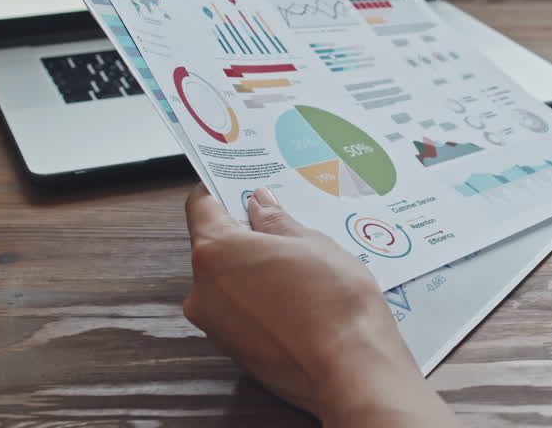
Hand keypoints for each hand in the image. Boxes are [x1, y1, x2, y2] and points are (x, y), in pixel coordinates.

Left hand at [182, 184, 459, 426]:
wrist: (350, 367)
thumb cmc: (333, 301)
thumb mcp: (311, 243)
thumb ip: (276, 221)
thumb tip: (259, 205)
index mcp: (215, 252)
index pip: (201, 207)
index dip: (220, 191)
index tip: (239, 184)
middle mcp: (203, 291)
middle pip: (215, 248)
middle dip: (246, 234)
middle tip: (285, 226)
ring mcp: (216, 326)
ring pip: (229, 282)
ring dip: (256, 270)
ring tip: (301, 266)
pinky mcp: (235, 352)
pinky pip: (242, 312)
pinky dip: (262, 300)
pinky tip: (299, 297)